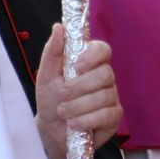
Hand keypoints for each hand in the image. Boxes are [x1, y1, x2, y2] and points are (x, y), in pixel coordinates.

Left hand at [34, 25, 123, 158]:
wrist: (50, 131)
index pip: (103, 50)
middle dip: (81, 87)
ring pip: (105, 96)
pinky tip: (74, 124)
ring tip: (63, 113)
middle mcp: (104, 78)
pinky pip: (107, 115)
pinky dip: (87, 120)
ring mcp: (111, 98)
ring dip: (79, 106)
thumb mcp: (46, 75)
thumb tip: (58, 27)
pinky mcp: (113, 117)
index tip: (77, 67)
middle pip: (106, 74)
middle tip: (63, 95)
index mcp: (90, 63)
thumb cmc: (50, 100)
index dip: (93, 56)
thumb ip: (52, 51)